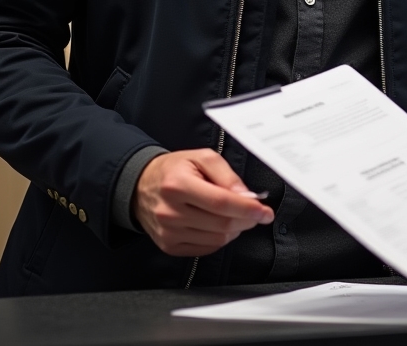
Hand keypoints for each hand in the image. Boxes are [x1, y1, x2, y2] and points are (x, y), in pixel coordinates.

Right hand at [132, 149, 273, 255]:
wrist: (141, 186)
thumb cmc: (175, 169)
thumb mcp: (201, 158)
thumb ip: (226, 174)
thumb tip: (246, 196)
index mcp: (178, 185)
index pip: (221, 202)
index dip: (247, 209)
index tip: (265, 212)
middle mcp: (171, 212)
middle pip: (221, 224)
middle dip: (246, 220)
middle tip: (256, 213)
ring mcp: (169, 232)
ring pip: (217, 239)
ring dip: (235, 229)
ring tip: (235, 215)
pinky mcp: (169, 246)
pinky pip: (206, 248)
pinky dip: (220, 238)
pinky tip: (220, 224)